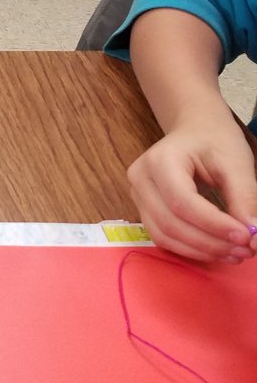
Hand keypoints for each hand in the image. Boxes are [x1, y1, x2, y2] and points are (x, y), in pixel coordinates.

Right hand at [127, 118, 256, 263]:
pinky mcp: (143, 209)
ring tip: (235, 253)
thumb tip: (253, 237)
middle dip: (209, 242)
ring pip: (164, 235)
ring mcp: (137, 195)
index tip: (245, 237)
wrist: (195, 129)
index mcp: (160, 160)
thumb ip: (245, 199)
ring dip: (201, 250)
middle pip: (170, 223)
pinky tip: (216, 249)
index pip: (182, 202)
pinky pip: (162, 236)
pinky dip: (190, 248)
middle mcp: (141, 178)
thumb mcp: (236, 163)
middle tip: (245, 251)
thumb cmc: (215, 141)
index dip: (213, 224)